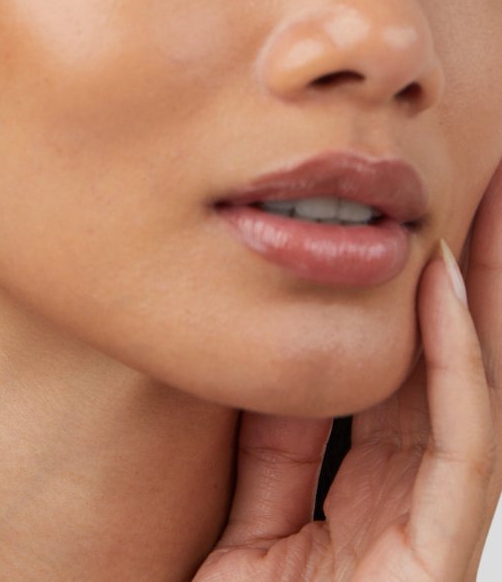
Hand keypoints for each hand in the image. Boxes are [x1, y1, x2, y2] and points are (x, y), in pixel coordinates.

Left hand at [196, 162, 501, 581]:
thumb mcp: (250, 510)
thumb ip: (273, 443)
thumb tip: (282, 351)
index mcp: (360, 493)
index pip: (395, 376)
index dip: (412, 299)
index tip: (408, 218)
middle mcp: (407, 504)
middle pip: (445, 370)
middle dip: (467, 278)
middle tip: (480, 183)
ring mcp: (430, 533)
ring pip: (470, 392)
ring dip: (483, 297)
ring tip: (488, 206)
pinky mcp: (438, 562)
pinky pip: (458, 448)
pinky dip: (457, 367)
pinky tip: (446, 290)